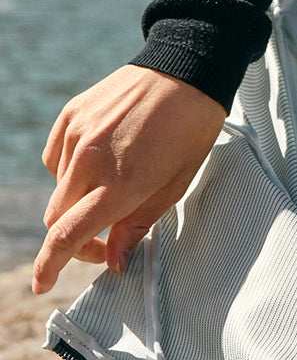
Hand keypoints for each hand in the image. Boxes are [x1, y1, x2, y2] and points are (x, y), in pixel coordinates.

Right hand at [33, 65, 226, 294]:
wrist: (185, 73)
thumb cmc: (190, 136)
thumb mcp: (175, 188)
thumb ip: (138, 225)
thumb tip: (114, 261)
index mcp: (120, 184)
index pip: (69, 234)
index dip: (51, 265)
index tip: (42, 286)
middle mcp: (89, 159)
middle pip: (57, 218)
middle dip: (75, 240)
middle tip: (107, 244)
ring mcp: (75, 134)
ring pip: (57, 189)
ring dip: (78, 205)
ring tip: (115, 193)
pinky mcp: (69, 115)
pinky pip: (56, 160)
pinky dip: (72, 174)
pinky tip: (101, 166)